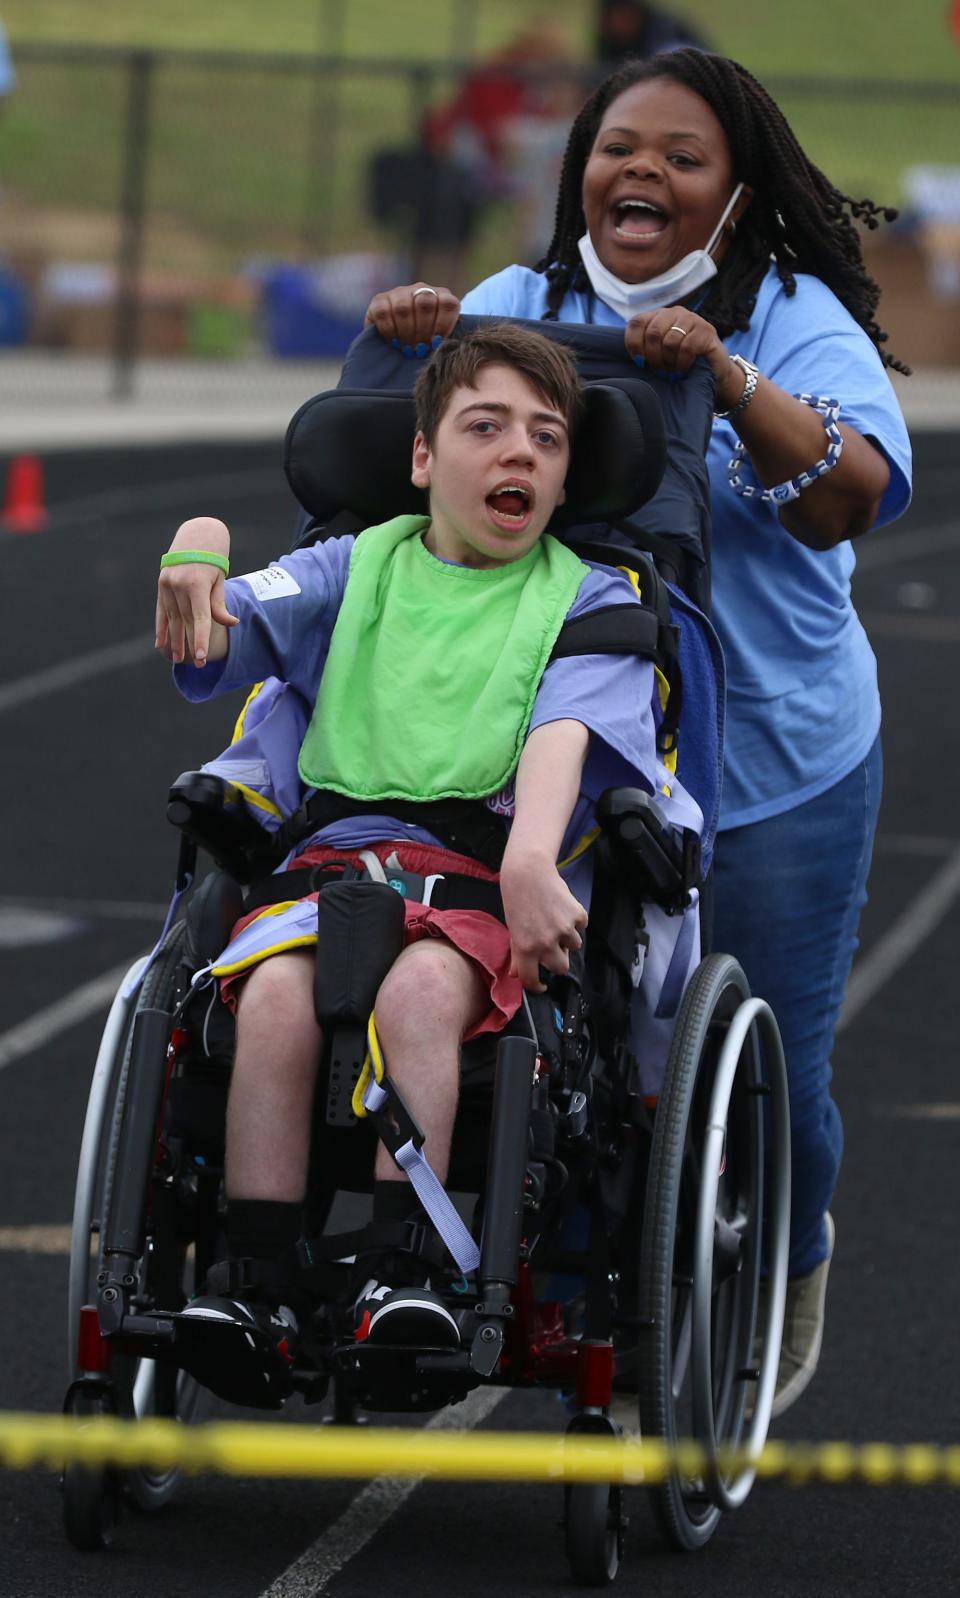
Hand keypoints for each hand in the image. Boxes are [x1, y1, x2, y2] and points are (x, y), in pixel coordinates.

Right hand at [155, 518, 236, 666]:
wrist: (195, 537)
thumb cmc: (213, 561)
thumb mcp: (220, 580)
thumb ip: (220, 604)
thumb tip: (231, 623)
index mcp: (196, 584)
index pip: (199, 617)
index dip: (200, 638)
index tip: (201, 656)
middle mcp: (179, 585)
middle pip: (185, 621)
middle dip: (190, 644)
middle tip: (197, 664)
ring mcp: (167, 585)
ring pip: (172, 619)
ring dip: (175, 640)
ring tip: (177, 659)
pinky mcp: (161, 586)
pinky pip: (161, 611)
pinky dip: (161, 628)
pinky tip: (160, 644)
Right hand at [363, 282, 460, 352]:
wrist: (395, 339)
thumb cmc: (422, 342)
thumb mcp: (436, 339)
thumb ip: (442, 339)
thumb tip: (442, 349)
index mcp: (440, 296)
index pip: (447, 303)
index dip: (443, 324)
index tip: (436, 342)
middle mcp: (420, 290)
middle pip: (425, 303)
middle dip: (423, 330)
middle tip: (420, 348)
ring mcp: (399, 293)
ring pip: (403, 307)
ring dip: (406, 332)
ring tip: (407, 348)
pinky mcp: (379, 300)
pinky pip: (383, 312)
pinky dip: (389, 330)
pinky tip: (394, 342)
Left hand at [499, 849, 587, 992]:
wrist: (528, 873)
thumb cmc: (517, 901)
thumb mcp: (513, 929)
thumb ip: (517, 954)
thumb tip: (516, 975)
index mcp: (525, 949)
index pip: (532, 979)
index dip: (537, 986)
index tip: (541, 986)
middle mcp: (545, 943)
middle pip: (561, 968)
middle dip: (558, 961)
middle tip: (553, 949)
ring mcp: (564, 929)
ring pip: (574, 946)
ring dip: (568, 938)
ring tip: (556, 921)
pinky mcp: (577, 916)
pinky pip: (581, 926)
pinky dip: (575, 921)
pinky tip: (563, 909)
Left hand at [625, 306, 737, 392]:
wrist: (713, 372)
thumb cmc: (680, 365)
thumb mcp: (659, 356)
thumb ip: (644, 350)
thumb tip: (627, 356)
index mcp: (658, 316)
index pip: (637, 323)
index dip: (634, 344)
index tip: (639, 363)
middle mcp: (674, 313)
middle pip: (652, 332)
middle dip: (653, 357)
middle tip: (659, 371)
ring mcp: (692, 319)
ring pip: (669, 340)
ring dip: (669, 362)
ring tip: (672, 372)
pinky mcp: (707, 331)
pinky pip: (686, 347)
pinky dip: (682, 363)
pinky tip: (683, 370)